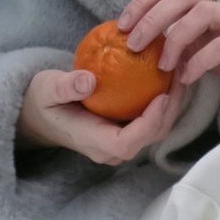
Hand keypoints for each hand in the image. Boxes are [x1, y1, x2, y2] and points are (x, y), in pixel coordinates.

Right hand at [17, 62, 194, 168]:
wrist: (40, 115)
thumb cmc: (43, 101)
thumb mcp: (47, 89)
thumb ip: (64, 86)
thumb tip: (87, 81)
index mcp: (94, 143)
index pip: (129, 142)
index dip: (150, 122)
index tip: (162, 95)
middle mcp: (111, 149)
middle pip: (151, 136)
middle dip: (171, 108)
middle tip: (180, 74)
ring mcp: (120, 142)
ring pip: (156, 129)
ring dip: (172, 102)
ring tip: (180, 70)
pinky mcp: (126, 131)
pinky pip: (151, 119)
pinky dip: (163, 99)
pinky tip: (168, 73)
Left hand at [122, 0, 219, 107]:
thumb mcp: (204, 41)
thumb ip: (178, 34)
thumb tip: (138, 40)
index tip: (122, 24)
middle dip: (152, 18)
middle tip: (134, 45)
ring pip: (203, 13)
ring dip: (175, 39)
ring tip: (163, 66)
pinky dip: (199, 61)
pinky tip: (187, 77)